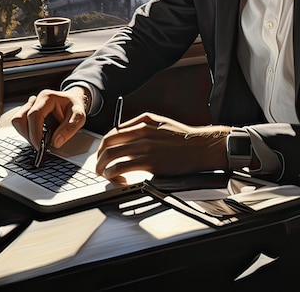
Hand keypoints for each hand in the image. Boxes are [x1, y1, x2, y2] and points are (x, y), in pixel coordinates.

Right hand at [11, 87, 88, 150]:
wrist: (73, 100)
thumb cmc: (74, 106)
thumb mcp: (79, 116)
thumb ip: (70, 128)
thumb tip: (55, 142)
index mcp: (47, 97)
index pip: (34, 115)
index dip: (35, 133)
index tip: (40, 147)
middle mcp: (36, 100)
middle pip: (20, 119)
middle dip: (29, 136)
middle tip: (42, 146)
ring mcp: (29, 105)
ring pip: (17, 121)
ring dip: (26, 134)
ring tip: (41, 139)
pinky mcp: (26, 111)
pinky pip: (19, 123)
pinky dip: (27, 132)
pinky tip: (39, 134)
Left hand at [95, 112, 230, 179]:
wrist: (200, 147)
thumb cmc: (184, 137)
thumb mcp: (161, 123)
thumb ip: (143, 126)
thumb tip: (126, 135)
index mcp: (143, 121)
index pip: (114, 131)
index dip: (105, 144)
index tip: (104, 154)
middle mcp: (141, 131)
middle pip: (108, 142)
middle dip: (99, 156)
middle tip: (99, 165)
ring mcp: (144, 147)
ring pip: (111, 155)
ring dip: (102, 167)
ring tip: (103, 174)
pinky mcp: (148, 162)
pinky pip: (121, 167)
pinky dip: (113, 174)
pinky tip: (117, 178)